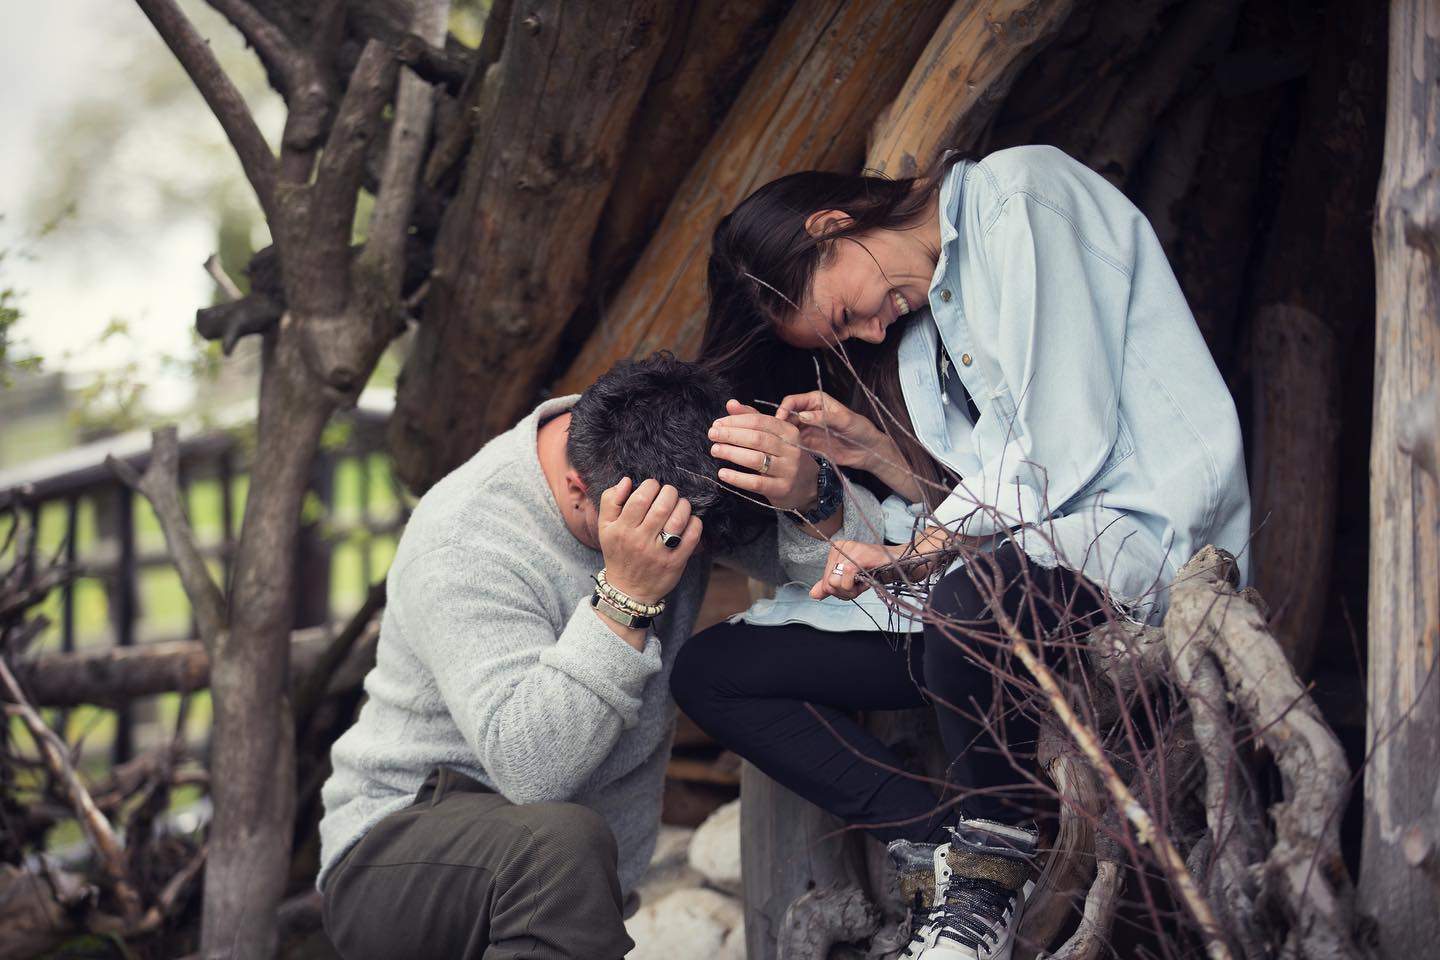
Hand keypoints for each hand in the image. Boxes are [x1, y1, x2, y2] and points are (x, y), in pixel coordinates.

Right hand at [597, 478, 701, 603]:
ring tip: (679, 504)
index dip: (651, 485)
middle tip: (668, 494)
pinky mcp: (675, 562)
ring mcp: (659, 553)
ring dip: (683, 505)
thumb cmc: (618, 552)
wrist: (628, 590)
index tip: (652, 487)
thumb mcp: (604, 527)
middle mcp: (640, 541)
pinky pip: (692, 536)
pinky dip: (694, 523)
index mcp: (622, 529)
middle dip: (669, 492)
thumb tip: (626, 481)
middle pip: (662, 506)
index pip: (640, 498)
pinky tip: (688, 520)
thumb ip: (610, 500)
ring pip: (679, 519)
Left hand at [709, 399, 819, 510]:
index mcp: (789, 431)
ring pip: (756, 459)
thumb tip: (731, 404)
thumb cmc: (785, 456)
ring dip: (732, 453)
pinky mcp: (781, 489)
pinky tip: (723, 473)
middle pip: (757, 438)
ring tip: (715, 450)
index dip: (736, 421)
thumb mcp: (775, 435)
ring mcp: (787, 470)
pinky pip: (756, 483)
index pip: (760, 421)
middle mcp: (791, 449)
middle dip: (731, 435)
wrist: (808, 486)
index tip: (718, 423)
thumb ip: (753, 418)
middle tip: (712, 434)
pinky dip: (737, 478)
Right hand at [778, 390, 891, 472]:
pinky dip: (788, 445)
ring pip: (788, 429)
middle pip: (787, 415)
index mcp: (817, 401)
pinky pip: (794, 442)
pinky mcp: (808, 443)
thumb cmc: (860, 430)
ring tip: (778, 444)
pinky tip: (786, 451)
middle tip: (775, 434)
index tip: (780, 419)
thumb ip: (823, 417)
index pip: (794, 401)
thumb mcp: (845, 420)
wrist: (867, 450)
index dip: (784, 408)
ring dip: (782, 435)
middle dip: (779, 423)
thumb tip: (803, 415)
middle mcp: (809, 413)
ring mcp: (807, 429)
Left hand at [809, 527, 954, 599]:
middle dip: (845, 592)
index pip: (825, 581)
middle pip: (828, 584)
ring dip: (852, 590)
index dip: (841, 591)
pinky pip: (846, 578)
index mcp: (836, 550)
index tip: (856, 584)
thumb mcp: (852, 581)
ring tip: (865, 581)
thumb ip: (832, 586)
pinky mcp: (858, 554)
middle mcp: (840, 546)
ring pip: (834, 583)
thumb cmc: (878, 571)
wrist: (902, 565)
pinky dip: (856, 586)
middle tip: (861, 584)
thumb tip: (813, 595)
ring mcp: (849, 548)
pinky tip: (867, 580)